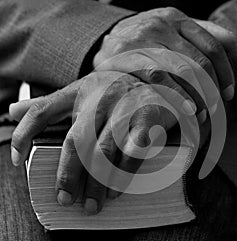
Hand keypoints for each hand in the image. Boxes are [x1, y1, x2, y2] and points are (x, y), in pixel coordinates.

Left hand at [9, 71, 190, 214]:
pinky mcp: (146, 116)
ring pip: (105, 150)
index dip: (25, 134)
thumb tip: (12, 111)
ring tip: (96, 201)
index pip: (43, 111)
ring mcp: (123, 108)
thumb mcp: (80, 90)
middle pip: (77, 141)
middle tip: (67, 199)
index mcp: (78, 92)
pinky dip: (126, 169)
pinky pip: (134, 148)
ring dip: (99, 180)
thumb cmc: (111, 90)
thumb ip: (48, 103)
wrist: (152, 78)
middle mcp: (98, 99)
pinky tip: (119, 187)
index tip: (17, 161)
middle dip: (70, 174)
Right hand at [94, 7, 234, 117]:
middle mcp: (162, 25)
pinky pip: (158, 76)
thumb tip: (233, 41)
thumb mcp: (172, 29)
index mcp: (177, 18)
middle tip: (215, 107)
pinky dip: (177, 94)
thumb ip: (201, 32)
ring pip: (182, 70)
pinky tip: (187, 109)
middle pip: (199, 61)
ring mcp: (144, 38)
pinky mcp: (127, 55)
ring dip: (197, 95)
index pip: (212, 46)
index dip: (225, 72)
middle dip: (212, 88)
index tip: (229, 93)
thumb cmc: (146, 40)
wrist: (105, 41)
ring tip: (202, 113)